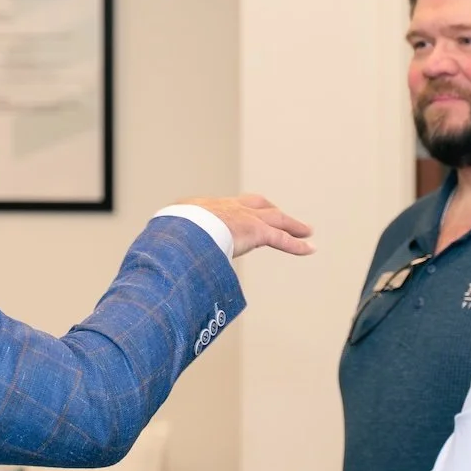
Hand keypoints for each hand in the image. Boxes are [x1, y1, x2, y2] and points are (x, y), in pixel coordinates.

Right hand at [178, 194, 314, 257]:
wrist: (180, 228)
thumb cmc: (168, 235)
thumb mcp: (167, 238)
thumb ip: (172, 248)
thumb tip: (160, 266)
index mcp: (204, 207)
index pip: (226, 207)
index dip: (238, 211)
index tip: (243, 215)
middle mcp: (228, 207)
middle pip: (256, 204)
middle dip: (270, 210)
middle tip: (280, 216)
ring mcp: (244, 217)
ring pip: (275, 219)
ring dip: (292, 225)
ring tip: (306, 231)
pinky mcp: (256, 230)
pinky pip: (281, 238)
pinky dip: (297, 244)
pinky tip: (310, 248)